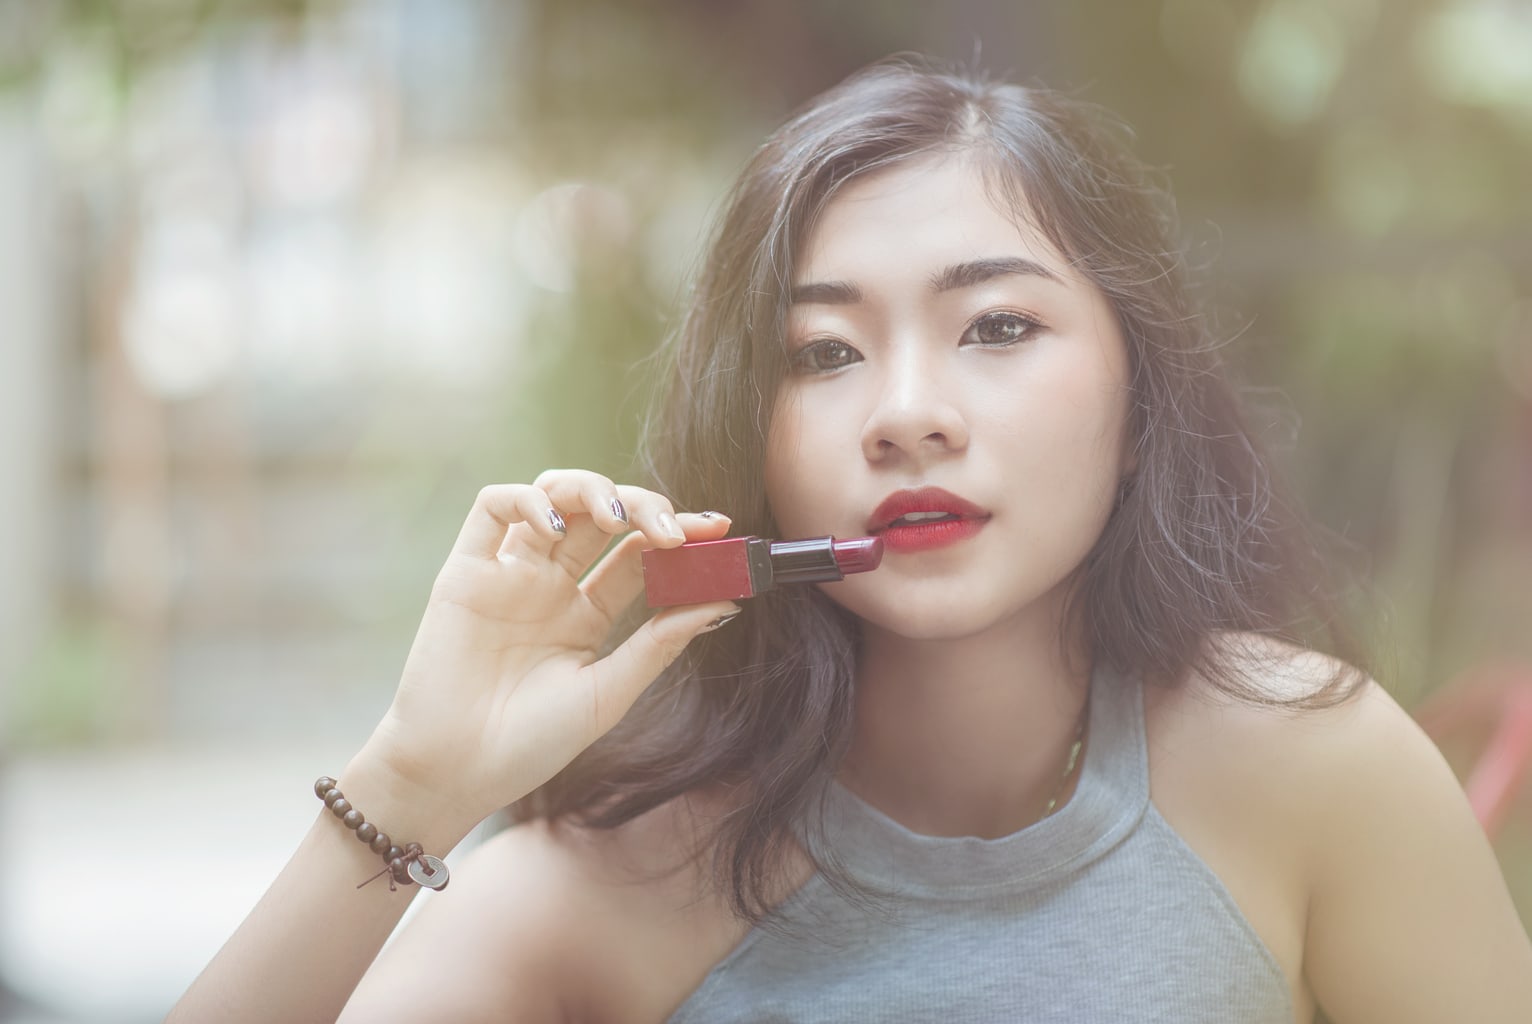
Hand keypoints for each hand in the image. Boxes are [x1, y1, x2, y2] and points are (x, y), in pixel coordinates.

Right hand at [350, 470, 735, 830]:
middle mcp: (550, 586)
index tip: (719, 530)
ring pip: (554, 496)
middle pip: (604, 518)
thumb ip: (659, 644)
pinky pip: (493, 508)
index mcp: (587, 615)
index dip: (678, 535)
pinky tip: (557, 529)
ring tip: (619, 519)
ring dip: (592, 490)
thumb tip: (725, 601)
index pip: (639, 555)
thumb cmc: (531, 745)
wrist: (457, 773)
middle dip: (644, 507)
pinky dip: (528, 501)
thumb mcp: (609, 693)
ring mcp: (509, 575)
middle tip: (674, 531)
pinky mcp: (466, 571)